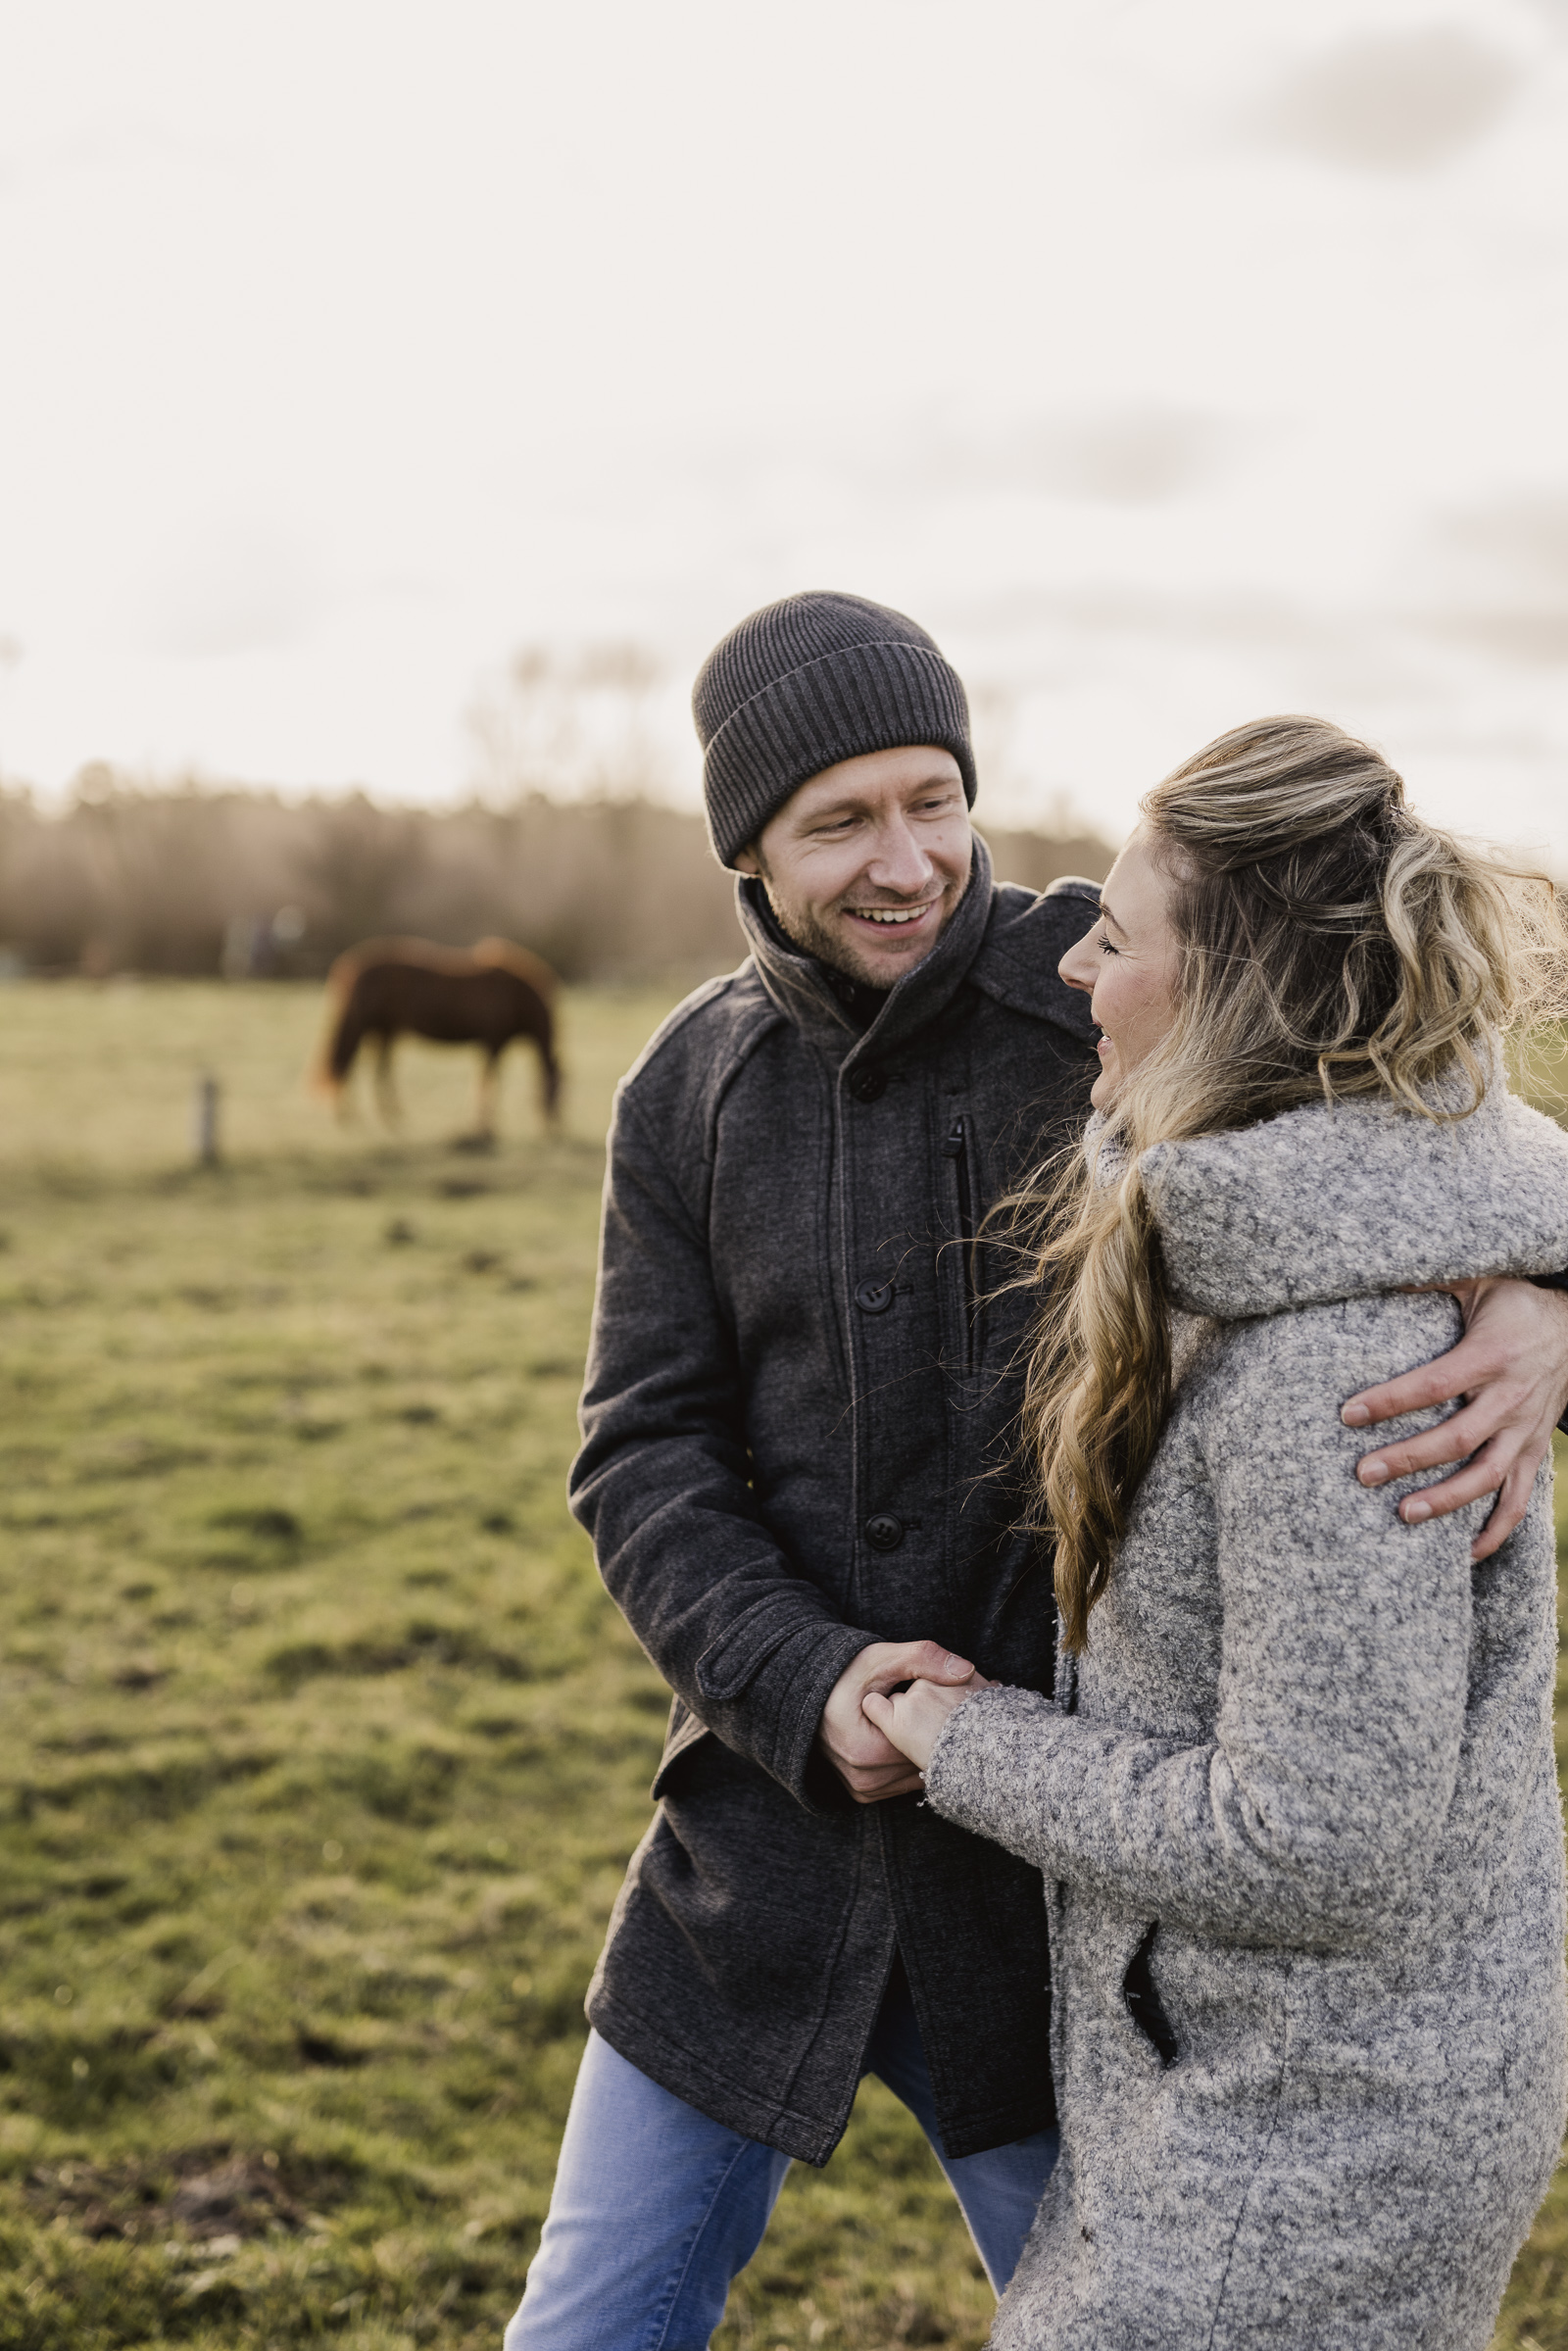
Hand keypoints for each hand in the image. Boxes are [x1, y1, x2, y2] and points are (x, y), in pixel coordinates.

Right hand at [817, 1640, 981, 1803]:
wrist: (806, 1693)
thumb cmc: (844, 1674)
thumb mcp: (881, 1659)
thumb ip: (922, 1659)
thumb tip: (965, 1670)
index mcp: (867, 1750)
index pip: (925, 1744)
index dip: (939, 1722)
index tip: (947, 1706)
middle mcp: (863, 1778)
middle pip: (920, 1762)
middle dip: (932, 1739)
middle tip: (942, 1715)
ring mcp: (861, 1789)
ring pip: (913, 1776)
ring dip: (921, 1753)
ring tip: (924, 1726)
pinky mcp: (862, 1794)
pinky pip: (900, 1784)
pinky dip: (907, 1764)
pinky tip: (910, 1741)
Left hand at [1342, 1277, 1567, 1560]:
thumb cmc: (1513, 1302)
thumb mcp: (1477, 1281)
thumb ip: (1428, 1280)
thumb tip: (1371, 1267)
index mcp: (1491, 1355)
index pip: (1434, 1384)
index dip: (1390, 1400)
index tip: (1346, 1414)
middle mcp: (1512, 1398)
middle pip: (1457, 1438)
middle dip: (1408, 1459)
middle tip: (1362, 1474)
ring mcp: (1525, 1431)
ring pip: (1488, 1477)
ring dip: (1446, 1500)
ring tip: (1402, 1516)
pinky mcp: (1533, 1452)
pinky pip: (1518, 1500)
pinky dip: (1495, 1531)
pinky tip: (1464, 1553)